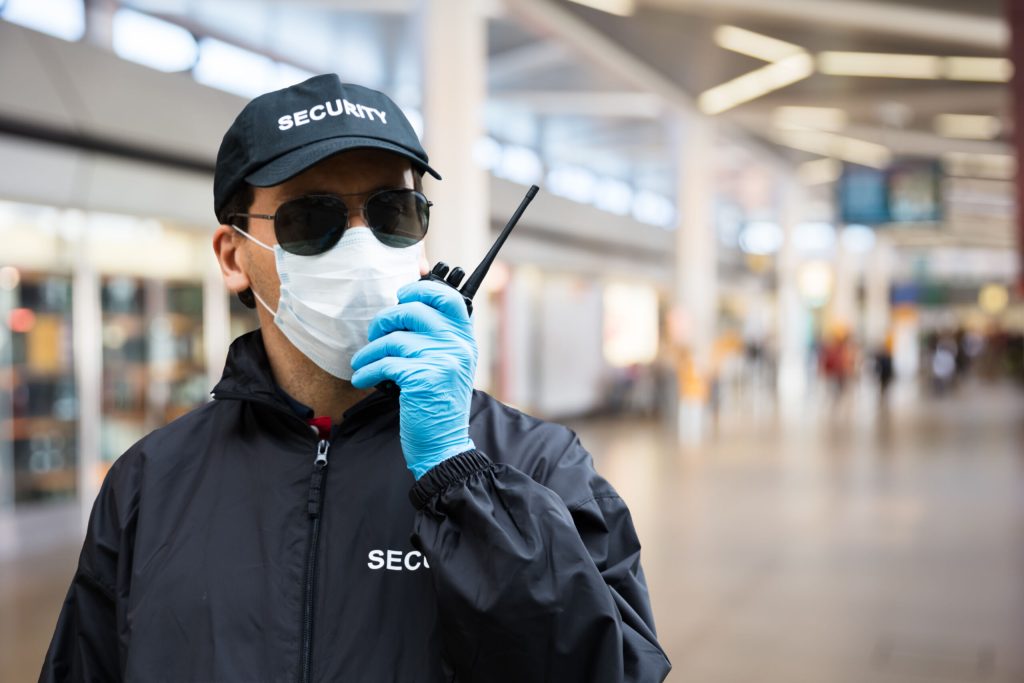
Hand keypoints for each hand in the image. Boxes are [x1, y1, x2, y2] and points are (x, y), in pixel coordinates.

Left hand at [350, 280, 476, 478]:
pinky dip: (367, 370)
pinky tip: (362, 378)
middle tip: (375, 335)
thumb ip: (439, 338)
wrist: (443, 443)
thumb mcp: (450, 365)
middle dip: (384, 320)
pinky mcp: (423, 377)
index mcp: (465, 338)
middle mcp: (457, 345)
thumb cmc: (440, 403)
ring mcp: (441, 360)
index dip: (421, 289)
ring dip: (369, 351)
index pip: (448, 297)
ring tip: (361, 362)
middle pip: (412, 311)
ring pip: (393, 339)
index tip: (402, 296)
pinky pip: (385, 363)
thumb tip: (406, 309)